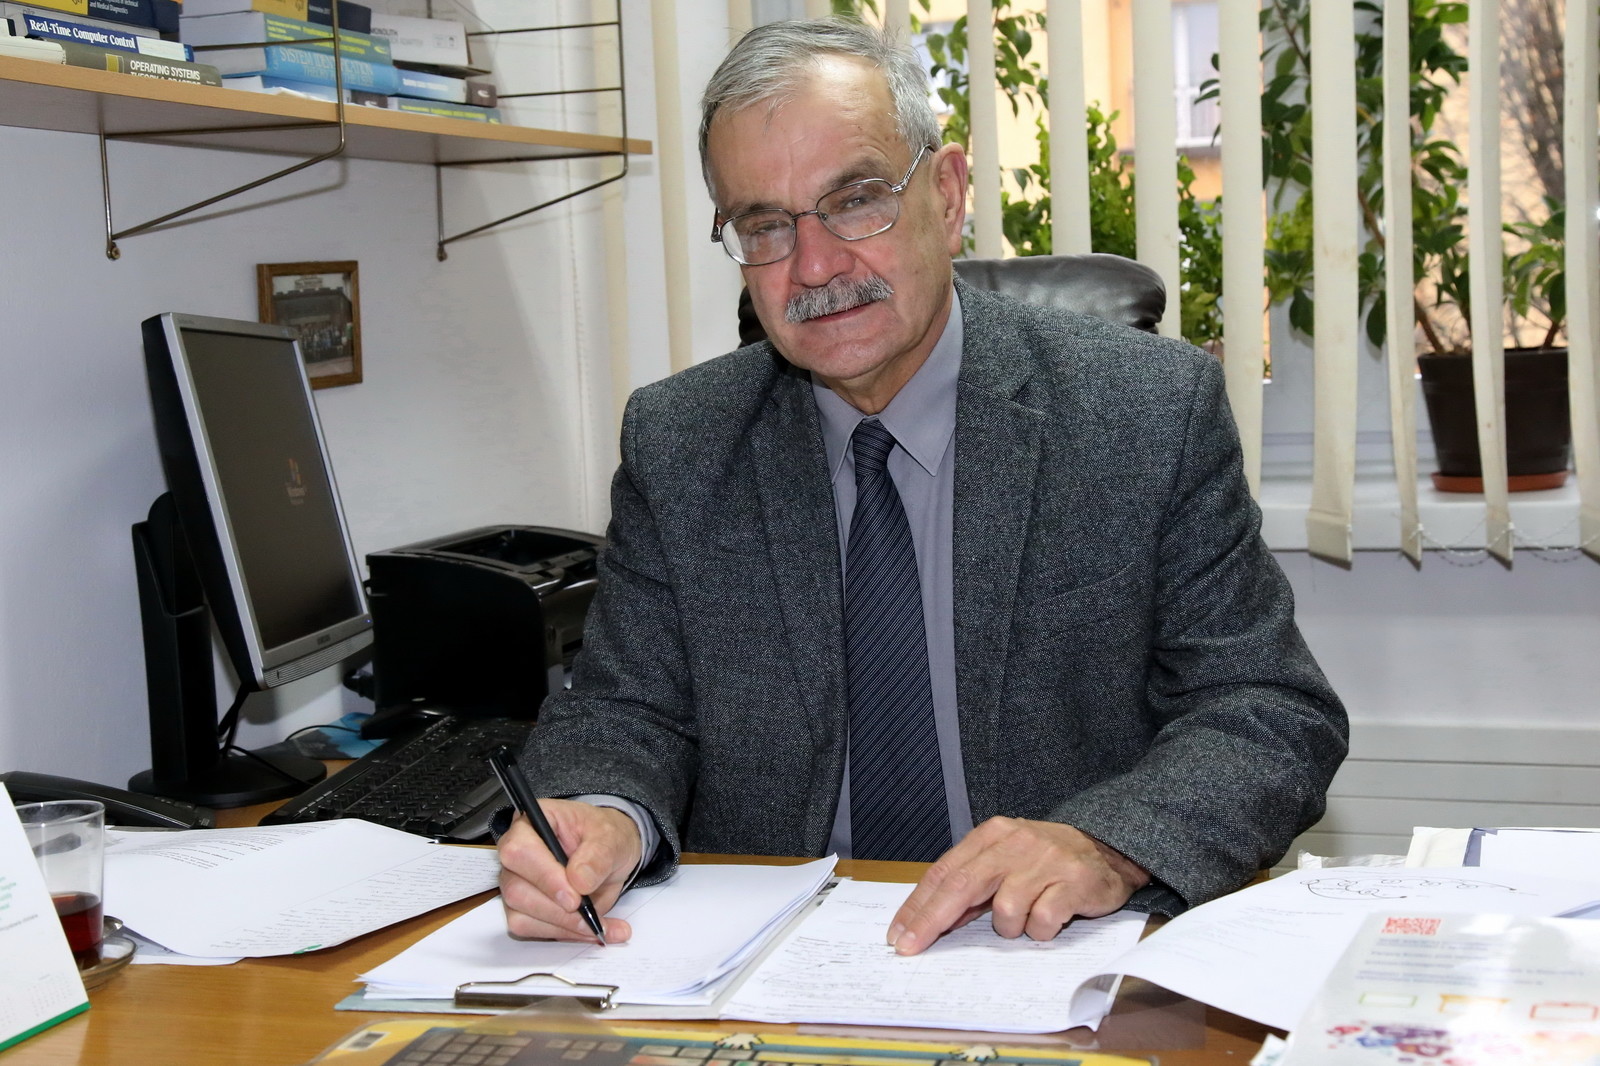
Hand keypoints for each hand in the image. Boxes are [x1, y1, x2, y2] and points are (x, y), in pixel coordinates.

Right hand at [497, 800, 641, 942]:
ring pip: (521, 916)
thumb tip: (579, 881)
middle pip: (516, 890)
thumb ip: (598, 855)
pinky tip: (592, 929)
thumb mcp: (612, 838)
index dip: (544, 877)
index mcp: (532, 824)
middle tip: (591, 915)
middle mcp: (516, 855)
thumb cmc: (604, 836)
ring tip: (600, 924)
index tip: (575, 898)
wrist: (610, 854)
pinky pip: (532, 930)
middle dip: (556, 910)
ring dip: (563, 926)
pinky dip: (565, 935)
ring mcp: (517, 883)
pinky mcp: (524, 909)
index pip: (519, 851)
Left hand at [886, 817, 1149, 955]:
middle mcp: (1015, 843)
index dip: (917, 906)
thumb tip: (933, 919)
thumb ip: (973, 882)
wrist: (1109, 849)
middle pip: (962, 886)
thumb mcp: (1006, 860)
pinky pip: (1041, 921)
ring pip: (1005, 911)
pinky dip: (1040, 930)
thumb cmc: (1047, 860)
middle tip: (911, 948)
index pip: (945, 872)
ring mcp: (1045, 861)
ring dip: (1009, 928)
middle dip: (931, 922)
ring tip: (1026, 921)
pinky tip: (1049, 921)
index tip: (898, 934)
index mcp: (992, 835)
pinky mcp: (1074, 882)